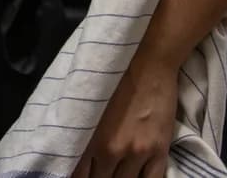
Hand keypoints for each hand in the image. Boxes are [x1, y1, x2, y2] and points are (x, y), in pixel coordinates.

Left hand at [75, 55, 177, 177]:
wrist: (146, 60)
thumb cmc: (111, 78)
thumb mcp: (84, 106)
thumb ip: (77, 133)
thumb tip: (67, 152)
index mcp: (88, 137)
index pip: (77, 174)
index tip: (81, 173)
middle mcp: (111, 150)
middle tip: (98, 171)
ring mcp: (137, 153)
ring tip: (115, 172)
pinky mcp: (159, 151)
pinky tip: (136, 176)